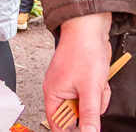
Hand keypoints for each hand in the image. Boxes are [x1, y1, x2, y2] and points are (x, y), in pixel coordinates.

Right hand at [44, 13, 112, 131]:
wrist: (89, 31)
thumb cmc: (82, 53)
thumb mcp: (90, 89)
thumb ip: (89, 114)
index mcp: (53, 93)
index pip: (57, 122)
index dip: (69, 131)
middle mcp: (59, 90)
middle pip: (76, 115)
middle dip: (90, 110)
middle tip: (95, 98)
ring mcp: (71, 85)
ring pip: (87, 105)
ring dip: (97, 99)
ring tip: (98, 86)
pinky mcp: (81, 81)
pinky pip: (92, 95)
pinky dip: (99, 91)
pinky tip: (100, 82)